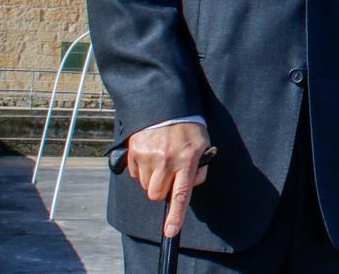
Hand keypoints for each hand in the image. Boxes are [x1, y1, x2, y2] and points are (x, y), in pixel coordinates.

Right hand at [126, 121, 209, 237]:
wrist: (167, 106)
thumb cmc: (189, 128)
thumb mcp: (203, 145)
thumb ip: (200, 168)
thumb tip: (190, 186)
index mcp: (186, 160)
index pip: (180, 194)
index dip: (175, 215)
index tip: (170, 232)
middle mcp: (166, 160)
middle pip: (156, 194)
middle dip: (162, 190)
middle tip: (170, 175)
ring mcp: (148, 156)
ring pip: (145, 185)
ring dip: (152, 179)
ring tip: (162, 161)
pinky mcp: (135, 151)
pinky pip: (134, 173)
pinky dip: (142, 169)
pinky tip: (151, 155)